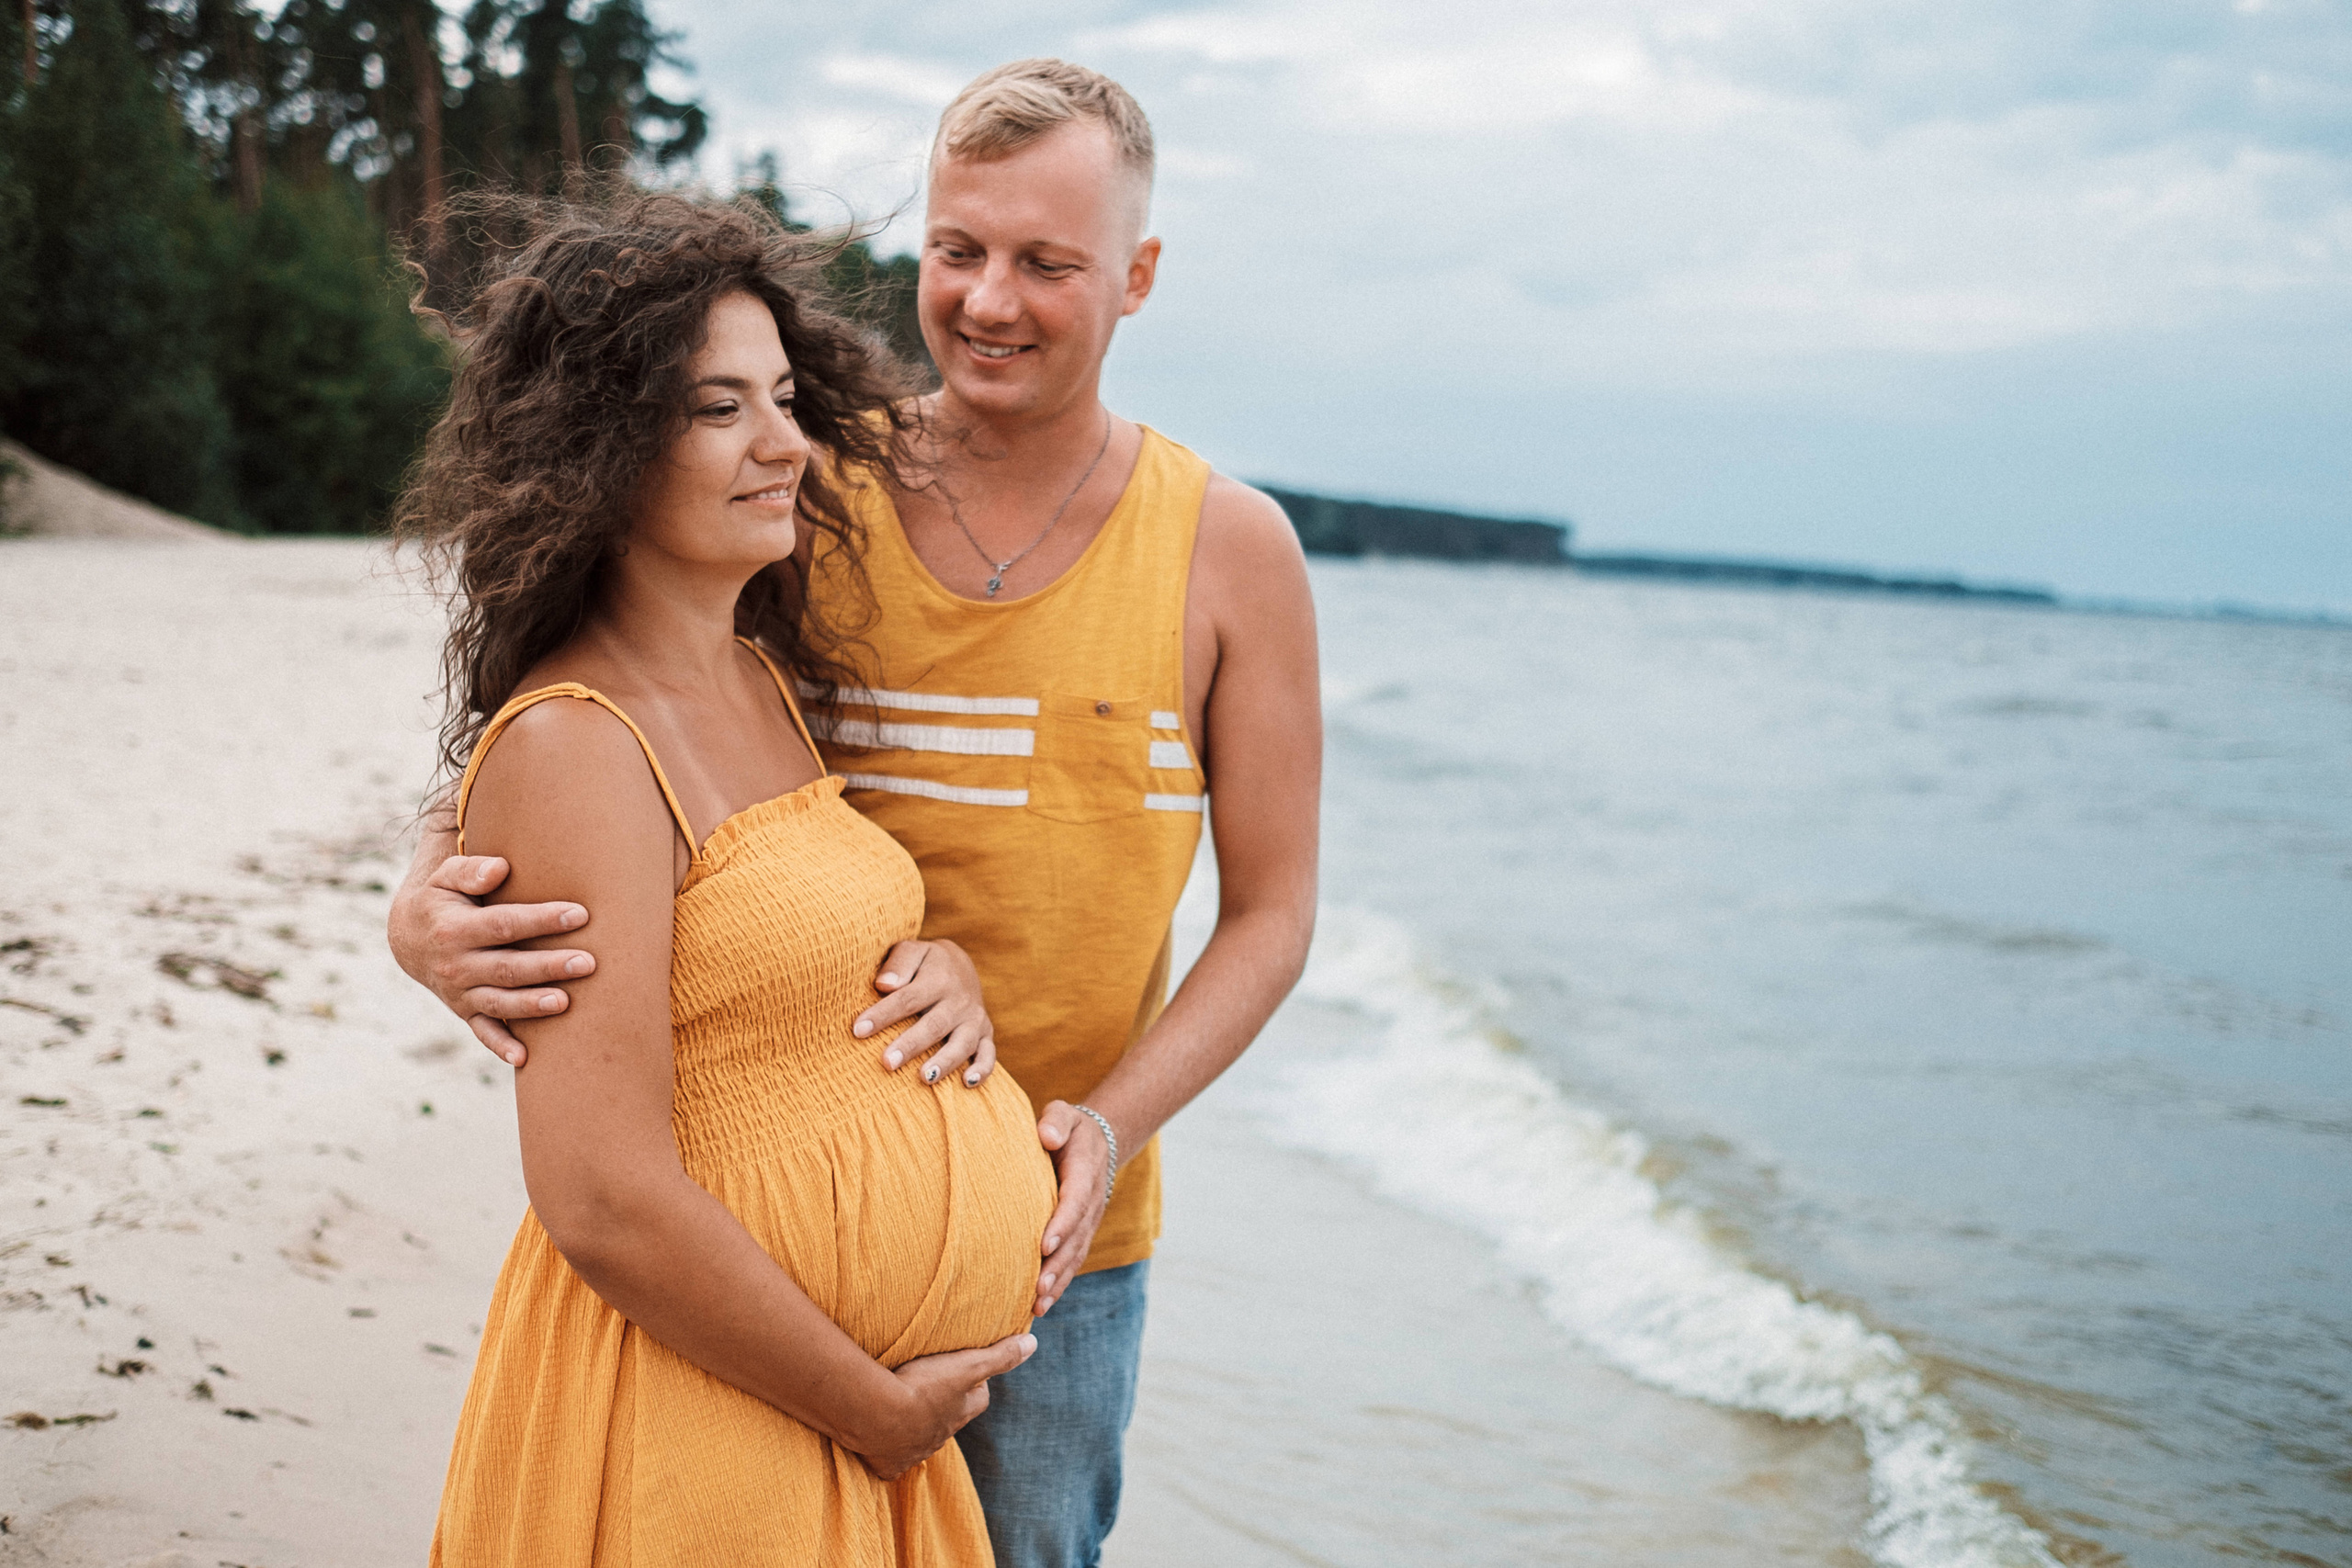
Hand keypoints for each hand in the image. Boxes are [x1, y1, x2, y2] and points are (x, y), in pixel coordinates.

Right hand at [388, 851, 594, 1067]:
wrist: (409, 938)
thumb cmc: (443, 899)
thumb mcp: (446, 877)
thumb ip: (471, 870)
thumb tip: (500, 869)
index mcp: (454, 929)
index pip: (504, 924)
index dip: (541, 920)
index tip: (580, 914)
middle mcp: (456, 965)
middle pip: (507, 967)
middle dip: (548, 966)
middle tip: (587, 962)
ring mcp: (460, 992)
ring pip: (500, 1002)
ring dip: (532, 1005)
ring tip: (566, 1002)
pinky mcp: (465, 1011)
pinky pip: (483, 1032)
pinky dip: (501, 1046)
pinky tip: (524, 1058)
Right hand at [848, 1332, 1036, 1479]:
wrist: (877, 1416)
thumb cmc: (923, 1387)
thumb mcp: (967, 1366)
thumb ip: (1000, 1356)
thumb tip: (1033, 1342)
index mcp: (961, 1413)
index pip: (980, 1398)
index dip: (976, 1382)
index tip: (967, 1368)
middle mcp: (941, 1437)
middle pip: (950, 1420)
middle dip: (945, 1405)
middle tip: (931, 1385)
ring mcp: (915, 1453)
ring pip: (921, 1439)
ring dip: (916, 1425)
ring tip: (902, 1406)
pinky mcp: (889, 1465)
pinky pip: (893, 1461)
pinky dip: (890, 1451)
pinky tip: (881, 1438)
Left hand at [855, 940, 996, 1087]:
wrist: (961, 964)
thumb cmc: (924, 963)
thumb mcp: (912, 951)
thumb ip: (898, 964)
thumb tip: (884, 985)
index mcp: (938, 979)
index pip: (907, 998)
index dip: (883, 1015)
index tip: (858, 1030)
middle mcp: (959, 1001)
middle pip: (934, 1025)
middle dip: (911, 1045)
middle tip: (887, 1063)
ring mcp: (974, 1019)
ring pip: (962, 1043)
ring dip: (945, 1062)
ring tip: (924, 1078)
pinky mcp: (985, 1033)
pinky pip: (988, 1053)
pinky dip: (982, 1069)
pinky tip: (967, 1083)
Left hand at [1031, 1102, 1111, 1316]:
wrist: (1097, 1143)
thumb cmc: (1070, 1127)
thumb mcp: (1065, 1113)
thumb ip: (1056, 1121)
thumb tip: (1046, 1136)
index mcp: (1085, 1172)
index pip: (1074, 1200)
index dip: (1062, 1223)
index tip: (1045, 1244)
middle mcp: (1090, 1202)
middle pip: (1076, 1237)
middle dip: (1058, 1264)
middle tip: (1038, 1288)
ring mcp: (1089, 1221)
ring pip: (1076, 1255)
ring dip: (1059, 1281)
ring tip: (1038, 1305)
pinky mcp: (1082, 1234)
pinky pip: (1073, 1260)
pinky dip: (1060, 1283)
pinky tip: (1041, 1306)